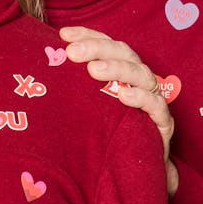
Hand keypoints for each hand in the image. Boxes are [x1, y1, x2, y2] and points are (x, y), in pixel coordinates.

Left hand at [60, 25, 178, 197]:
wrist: (135, 169)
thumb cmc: (108, 132)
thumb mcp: (88, 107)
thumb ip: (74, 87)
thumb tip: (40, 69)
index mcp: (120, 69)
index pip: (106, 44)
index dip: (87, 35)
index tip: (63, 34)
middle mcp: (138, 78)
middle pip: (122, 53)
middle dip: (97, 48)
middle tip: (72, 52)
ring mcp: (152, 98)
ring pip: (141, 74)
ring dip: (117, 69)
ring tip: (93, 70)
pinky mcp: (162, 122)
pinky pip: (156, 105)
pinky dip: (141, 97)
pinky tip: (124, 95)